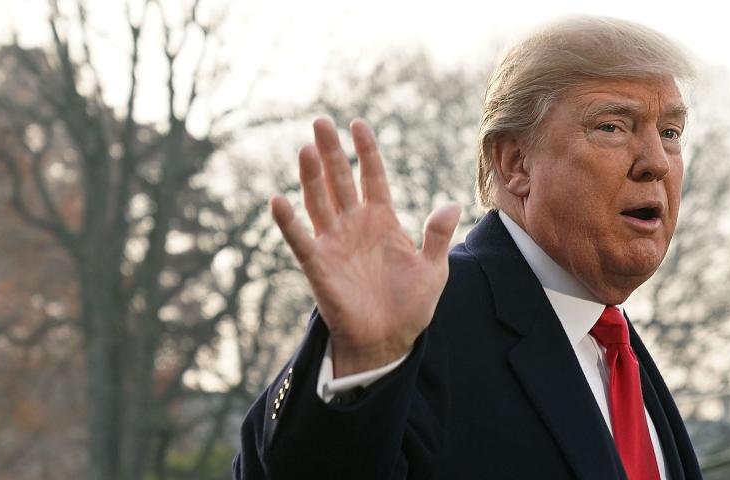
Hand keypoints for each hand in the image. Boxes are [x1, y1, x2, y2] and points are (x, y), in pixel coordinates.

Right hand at [271, 117, 460, 376]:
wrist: (389, 342)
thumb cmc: (410, 306)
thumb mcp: (433, 269)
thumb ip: (437, 236)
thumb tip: (451, 204)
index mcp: (382, 220)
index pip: (371, 177)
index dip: (366, 151)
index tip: (358, 124)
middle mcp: (354, 225)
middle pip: (340, 180)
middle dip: (331, 152)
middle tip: (321, 122)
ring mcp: (334, 243)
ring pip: (319, 201)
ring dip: (311, 176)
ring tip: (306, 148)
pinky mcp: (319, 266)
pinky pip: (300, 240)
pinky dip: (288, 222)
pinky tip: (279, 200)